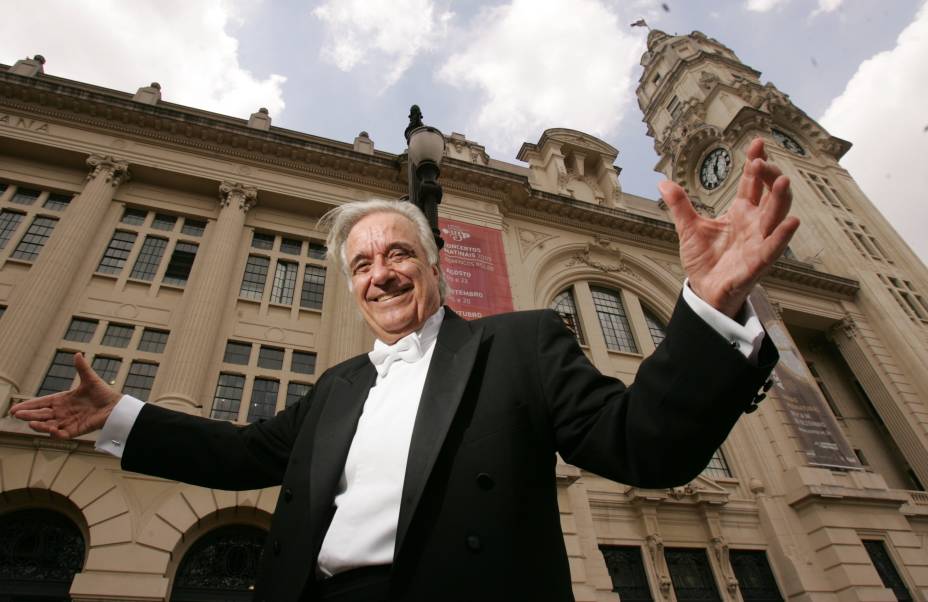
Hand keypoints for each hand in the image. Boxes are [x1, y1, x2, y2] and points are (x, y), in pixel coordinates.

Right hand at [10, 352, 121, 438]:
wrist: (116, 406)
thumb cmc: (103, 393)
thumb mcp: (90, 379)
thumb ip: (82, 368)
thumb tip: (77, 353)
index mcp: (63, 400)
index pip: (42, 403)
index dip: (29, 406)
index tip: (15, 409)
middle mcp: (63, 412)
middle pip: (42, 415)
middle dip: (29, 415)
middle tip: (16, 415)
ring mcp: (68, 422)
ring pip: (49, 425)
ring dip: (39, 425)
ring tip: (30, 424)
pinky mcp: (76, 430)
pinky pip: (63, 434)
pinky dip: (56, 434)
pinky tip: (50, 430)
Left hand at [659, 138, 798, 316]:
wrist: (704, 290)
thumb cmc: (704, 260)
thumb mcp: (688, 229)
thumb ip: (679, 205)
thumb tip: (663, 182)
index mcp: (740, 212)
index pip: (753, 183)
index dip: (756, 162)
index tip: (757, 141)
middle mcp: (755, 224)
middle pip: (770, 194)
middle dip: (770, 176)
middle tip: (762, 162)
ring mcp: (759, 242)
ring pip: (776, 217)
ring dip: (780, 199)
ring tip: (783, 180)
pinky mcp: (758, 263)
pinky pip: (773, 248)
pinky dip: (782, 236)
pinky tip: (792, 222)